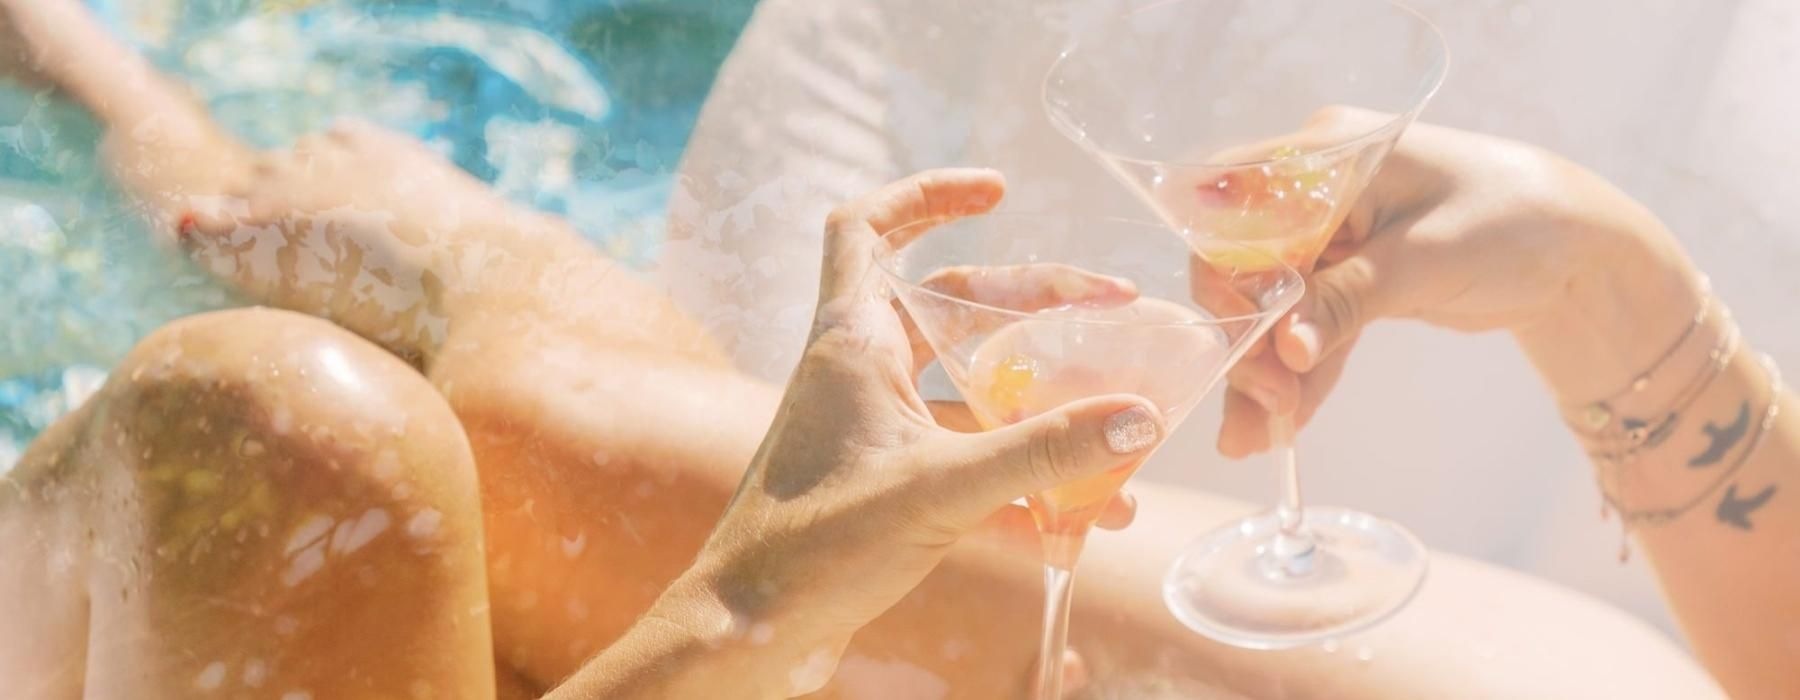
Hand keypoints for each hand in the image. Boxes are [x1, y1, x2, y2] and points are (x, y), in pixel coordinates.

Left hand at [649, 169, 1164, 695]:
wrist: (749, 634)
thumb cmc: (814, 549)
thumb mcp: (942, 490)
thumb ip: (1043, 454)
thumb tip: (1140, 418)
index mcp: (851, 342)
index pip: (866, 227)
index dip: (925, 194)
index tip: (998, 191)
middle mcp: (857, 373)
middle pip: (950, 303)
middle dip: (1033, 303)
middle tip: (1109, 309)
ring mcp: (872, 430)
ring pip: (967, 386)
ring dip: (1040, 401)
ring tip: (1120, 425)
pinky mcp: (886, 485)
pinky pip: (967, 460)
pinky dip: (1023, 479)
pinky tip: (1085, 520)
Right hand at [1219, 107, 1692, 455]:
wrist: (1584, 252)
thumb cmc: (1517, 223)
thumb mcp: (1428, 260)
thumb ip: (1347, 298)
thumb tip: (1283, 349)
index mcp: (1332, 155)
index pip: (1238, 202)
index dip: (1224, 268)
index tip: (1241, 334)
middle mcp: (1318, 190)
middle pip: (1247, 266)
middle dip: (1248, 338)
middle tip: (1268, 404)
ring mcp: (1332, 237)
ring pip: (1273, 308)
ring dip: (1263, 372)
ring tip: (1255, 440)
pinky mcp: (1350, 279)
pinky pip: (1309, 329)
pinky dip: (1297, 375)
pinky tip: (1279, 428)